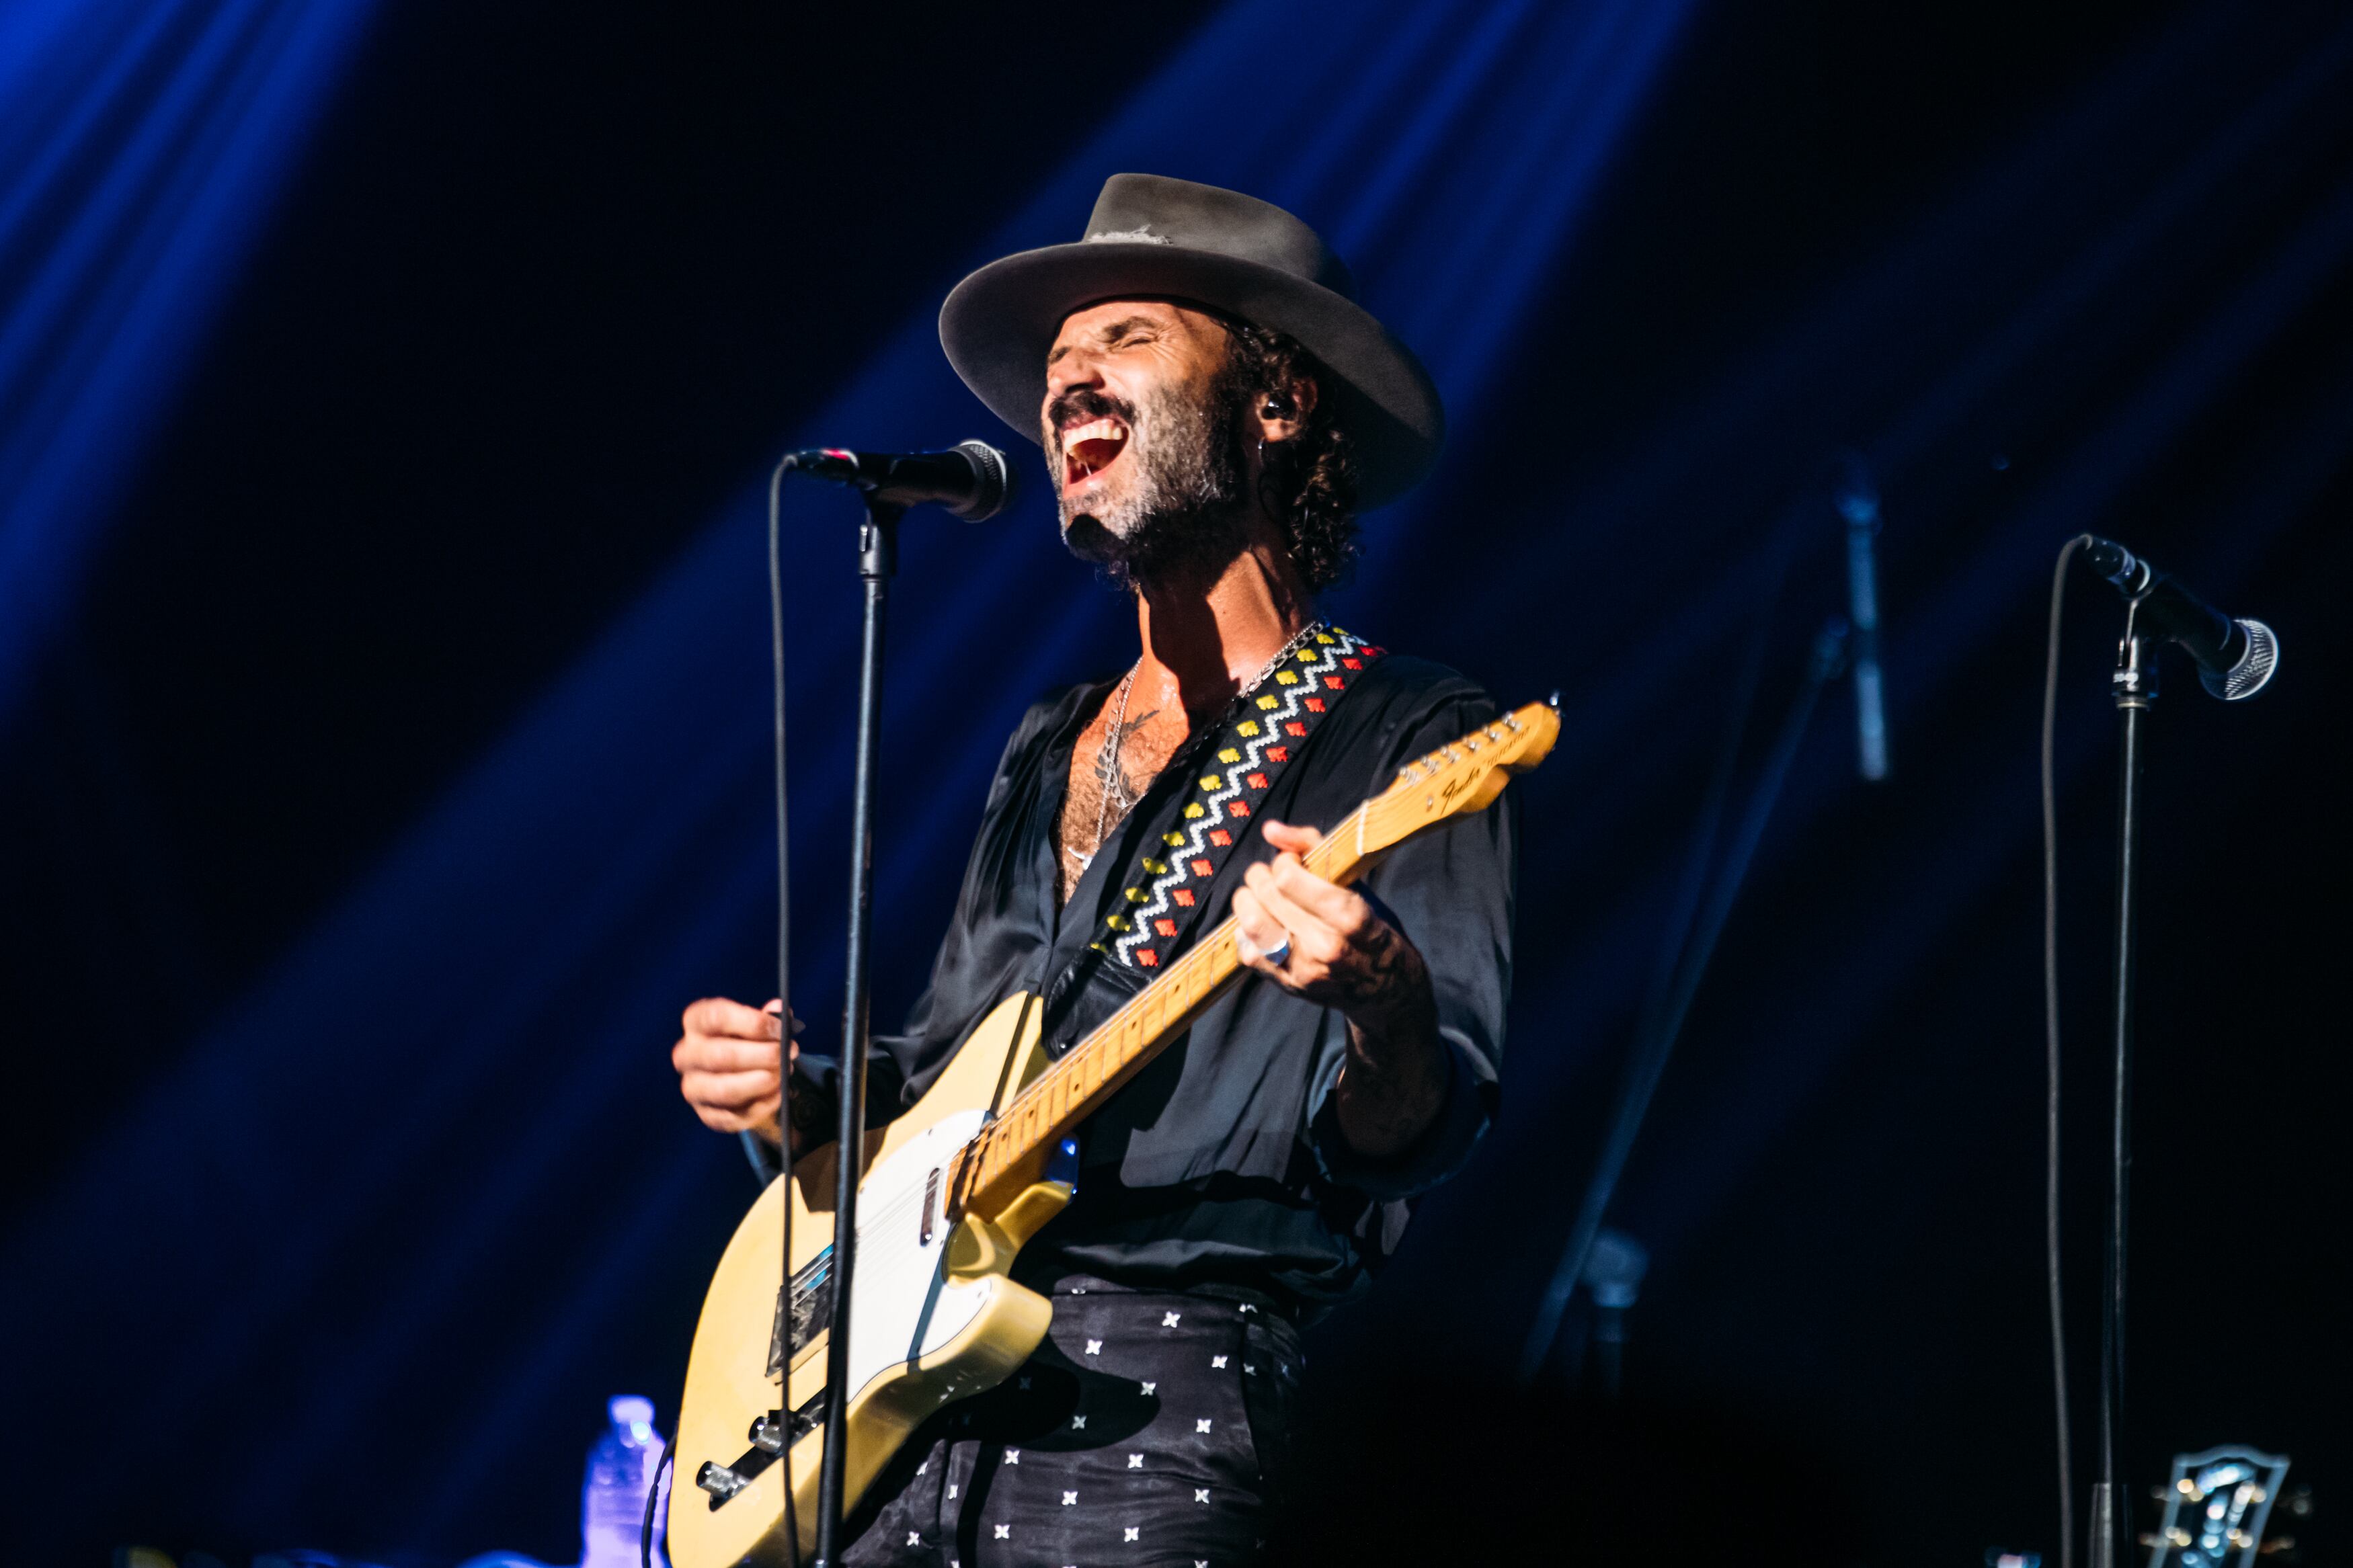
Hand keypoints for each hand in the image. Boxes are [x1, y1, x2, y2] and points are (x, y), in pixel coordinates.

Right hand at [674, 997, 795, 1146]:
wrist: (740, 1075)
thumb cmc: (748, 1041)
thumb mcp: (757, 1023)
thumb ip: (770, 1017)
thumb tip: (780, 1009)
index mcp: (696, 1022)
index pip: (716, 1018)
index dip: (753, 1023)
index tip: (780, 1029)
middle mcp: (687, 1055)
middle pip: (720, 1056)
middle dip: (762, 1055)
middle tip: (789, 1053)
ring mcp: (693, 1087)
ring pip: (725, 1090)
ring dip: (762, 1082)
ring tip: (784, 1074)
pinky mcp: (707, 1114)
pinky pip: (734, 1116)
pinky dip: (761, 1106)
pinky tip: (778, 1094)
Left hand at [1230, 821, 1431, 1031]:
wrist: (1389, 991)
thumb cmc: (1376, 929)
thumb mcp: (1359, 887)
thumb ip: (1315, 849)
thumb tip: (1270, 829)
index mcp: (1350, 918)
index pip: (1289, 879)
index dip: (1284, 862)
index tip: (1292, 861)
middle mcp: (1325, 947)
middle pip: (1267, 898)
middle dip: (1262, 875)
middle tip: (1271, 874)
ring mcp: (1304, 970)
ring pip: (1251, 925)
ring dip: (1247, 901)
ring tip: (1260, 896)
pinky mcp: (1288, 985)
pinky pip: (1249, 952)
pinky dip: (1248, 932)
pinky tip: (1264, 924)